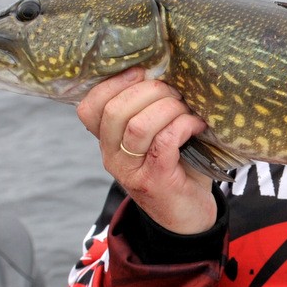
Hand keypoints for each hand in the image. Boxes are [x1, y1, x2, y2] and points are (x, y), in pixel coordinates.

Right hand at [76, 67, 216, 233]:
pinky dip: (183, 125)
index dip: (113, 83)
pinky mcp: (156, 181)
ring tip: (186, 109)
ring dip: (168, 108)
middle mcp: (112, 157)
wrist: (187, 217)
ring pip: (138, 125)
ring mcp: (132, 171)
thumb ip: (148, 110)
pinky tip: (196, 125)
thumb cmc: (175, 167)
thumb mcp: (153, 138)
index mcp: (107, 142)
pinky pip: (165, 141)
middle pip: (115, 111)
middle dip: (150, 91)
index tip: (142, 72)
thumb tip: (163, 70)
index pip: (89, 108)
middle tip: (175, 93)